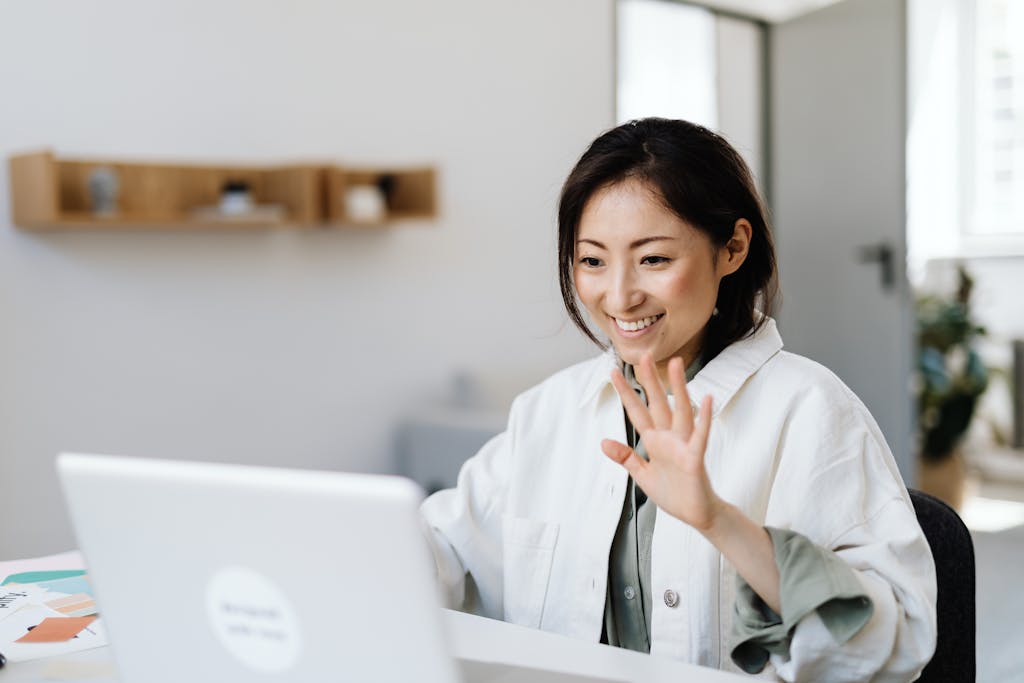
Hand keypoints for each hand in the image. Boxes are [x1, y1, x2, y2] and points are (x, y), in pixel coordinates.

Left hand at [601, 352, 724, 531]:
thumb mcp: (642, 475)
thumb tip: (604, 442)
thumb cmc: (674, 493)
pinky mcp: (695, 459)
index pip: (637, 411)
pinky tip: (706, 400)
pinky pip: (700, 436)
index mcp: (655, 441)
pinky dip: (704, 419)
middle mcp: (669, 438)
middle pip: (658, 403)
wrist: (697, 514)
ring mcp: (683, 446)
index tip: (613, 372)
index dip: (625, 392)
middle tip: (644, 355)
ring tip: (675, 365)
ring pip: (680, 411)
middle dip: (650, 380)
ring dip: (679, 388)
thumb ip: (626, 457)